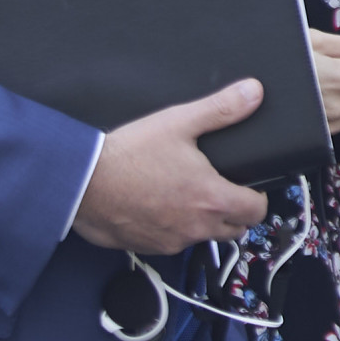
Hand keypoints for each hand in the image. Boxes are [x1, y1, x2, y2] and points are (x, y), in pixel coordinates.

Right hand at [73, 80, 272, 253]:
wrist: (81, 182)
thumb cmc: (130, 154)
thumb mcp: (179, 122)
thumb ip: (221, 109)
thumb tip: (254, 92)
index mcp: (211, 199)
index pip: (256, 212)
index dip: (258, 198)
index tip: (249, 186)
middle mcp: (195, 228)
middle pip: (234, 230)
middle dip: (235, 213)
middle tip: (222, 190)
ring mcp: (170, 242)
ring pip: (203, 238)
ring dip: (204, 223)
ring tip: (190, 197)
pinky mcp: (146, 247)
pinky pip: (172, 243)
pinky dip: (173, 230)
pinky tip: (160, 208)